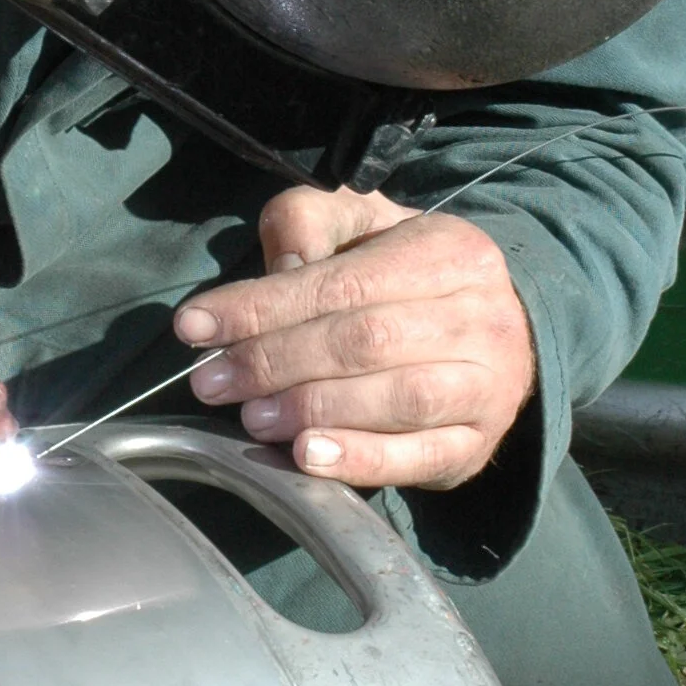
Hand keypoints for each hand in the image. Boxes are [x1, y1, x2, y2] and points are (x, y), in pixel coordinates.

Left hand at [172, 181, 535, 489]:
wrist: (489, 335)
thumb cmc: (402, 276)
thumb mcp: (358, 226)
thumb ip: (309, 225)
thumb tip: (283, 269)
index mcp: (451, 250)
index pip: (343, 282)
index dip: (262, 308)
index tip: (195, 327)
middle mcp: (482, 315)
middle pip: (366, 340)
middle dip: (276, 362)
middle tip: (213, 382)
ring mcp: (489, 385)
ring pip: (400, 398)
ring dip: (314, 409)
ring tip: (254, 417)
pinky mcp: (478, 444)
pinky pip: (421, 456)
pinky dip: (361, 459)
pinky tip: (308, 456)